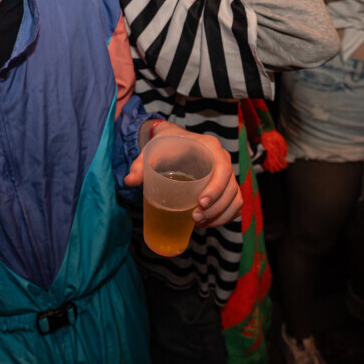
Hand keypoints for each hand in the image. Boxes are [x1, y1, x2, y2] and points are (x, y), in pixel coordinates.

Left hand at [125, 121, 241, 225]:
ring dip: (221, 215)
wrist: (173, 139)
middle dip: (216, 208)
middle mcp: (223, 158)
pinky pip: (234, 203)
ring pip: (235, 198)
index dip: (216, 188)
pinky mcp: (225, 185)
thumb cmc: (164, 144)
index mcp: (210, 147)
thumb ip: (140, 165)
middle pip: (230, 187)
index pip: (223, 168)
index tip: (199, 203)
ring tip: (200, 224)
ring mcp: (226, 173)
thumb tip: (128, 182)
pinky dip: (225, 216)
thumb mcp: (152, 151)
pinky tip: (208, 224)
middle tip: (195, 218)